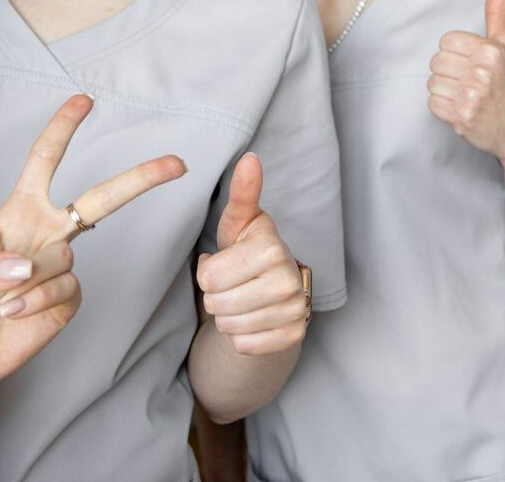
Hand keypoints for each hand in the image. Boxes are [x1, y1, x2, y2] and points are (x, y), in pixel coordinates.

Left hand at [0, 94, 186, 404]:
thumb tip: (26, 264)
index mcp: (18, 212)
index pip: (44, 162)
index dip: (63, 129)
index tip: (85, 100)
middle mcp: (46, 233)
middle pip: (99, 199)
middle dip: (138, 179)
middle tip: (176, 163)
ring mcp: (61, 267)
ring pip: (63, 257)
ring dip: (25, 281)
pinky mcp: (68, 300)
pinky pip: (65, 289)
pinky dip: (36, 301)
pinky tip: (14, 312)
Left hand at [197, 153, 306, 355]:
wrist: (275, 285)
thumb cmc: (249, 248)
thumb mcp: (240, 220)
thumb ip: (243, 193)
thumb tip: (250, 159)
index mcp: (272, 249)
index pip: (209, 277)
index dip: (208, 271)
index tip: (226, 261)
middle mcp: (290, 281)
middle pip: (216, 305)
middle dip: (215, 295)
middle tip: (233, 282)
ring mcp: (296, 311)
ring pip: (229, 327)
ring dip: (227, 315)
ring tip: (242, 297)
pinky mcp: (294, 336)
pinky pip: (244, 345)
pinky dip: (241, 335)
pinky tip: (253, 317)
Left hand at [427, 0, 504, 165]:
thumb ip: (497, 13)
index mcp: (490, 51)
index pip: (446, 41)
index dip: (455, 53)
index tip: (471, 65)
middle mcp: (482, 72)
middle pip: (436, 61)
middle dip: (448, 72)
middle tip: (468, 82)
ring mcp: (472, 96)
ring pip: (432, 83)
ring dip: (445, 91)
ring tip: (466, 96)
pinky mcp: (461, 117)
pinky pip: (432, 104)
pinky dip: (443, 109)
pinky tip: (462, 110)